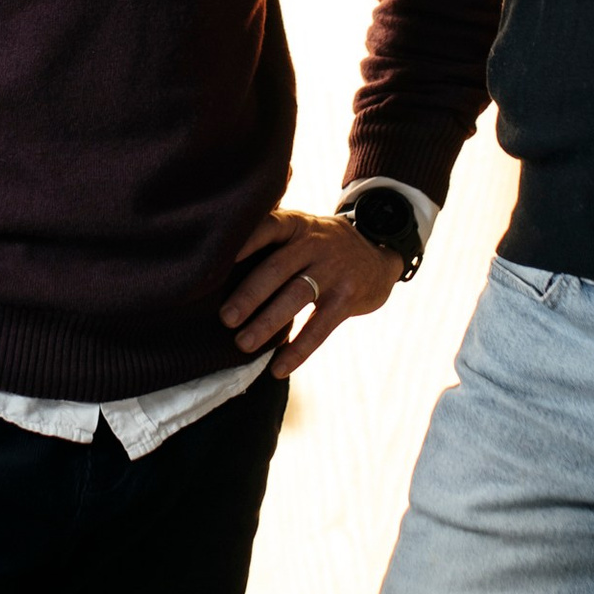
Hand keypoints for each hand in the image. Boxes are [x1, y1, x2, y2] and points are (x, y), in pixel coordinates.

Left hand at [218, 209, 403, 378]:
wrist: (380, 250)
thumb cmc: (321, 245)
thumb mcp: (301, 230)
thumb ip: (269, 240)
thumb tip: (214, 266)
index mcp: (296, 225)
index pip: (268, 227)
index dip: (245, 242)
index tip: (220, 260)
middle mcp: (314, 243)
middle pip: (278, 268)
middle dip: (250, 294)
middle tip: (225, 318)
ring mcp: (334, 270)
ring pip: (296, 297)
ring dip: (268, 322)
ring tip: (243, 344)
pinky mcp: (347, 297)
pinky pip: (320, 327)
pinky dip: (298, 350)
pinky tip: (277, 369)